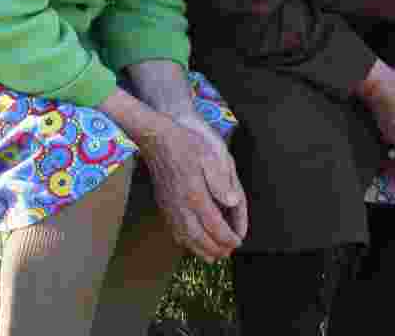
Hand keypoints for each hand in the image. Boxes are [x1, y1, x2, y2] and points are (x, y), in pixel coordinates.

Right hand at [139, 115, 246, 262]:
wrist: (157, 137)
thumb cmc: (186, 143)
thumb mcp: (210, 156)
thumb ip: (221, 181)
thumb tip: (233, 202)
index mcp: (195, 195)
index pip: (214, 225)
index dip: (227, 237)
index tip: (238, 242)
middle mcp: (180, 205)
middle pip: (199, 237)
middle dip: (215, 248)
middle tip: (228, 253)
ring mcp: (169, 206)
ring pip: (184, 237)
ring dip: (199, 249)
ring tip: (212, 257)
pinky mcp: (163, 204)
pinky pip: (173, 230)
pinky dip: (184, 242)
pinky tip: (189, 243)